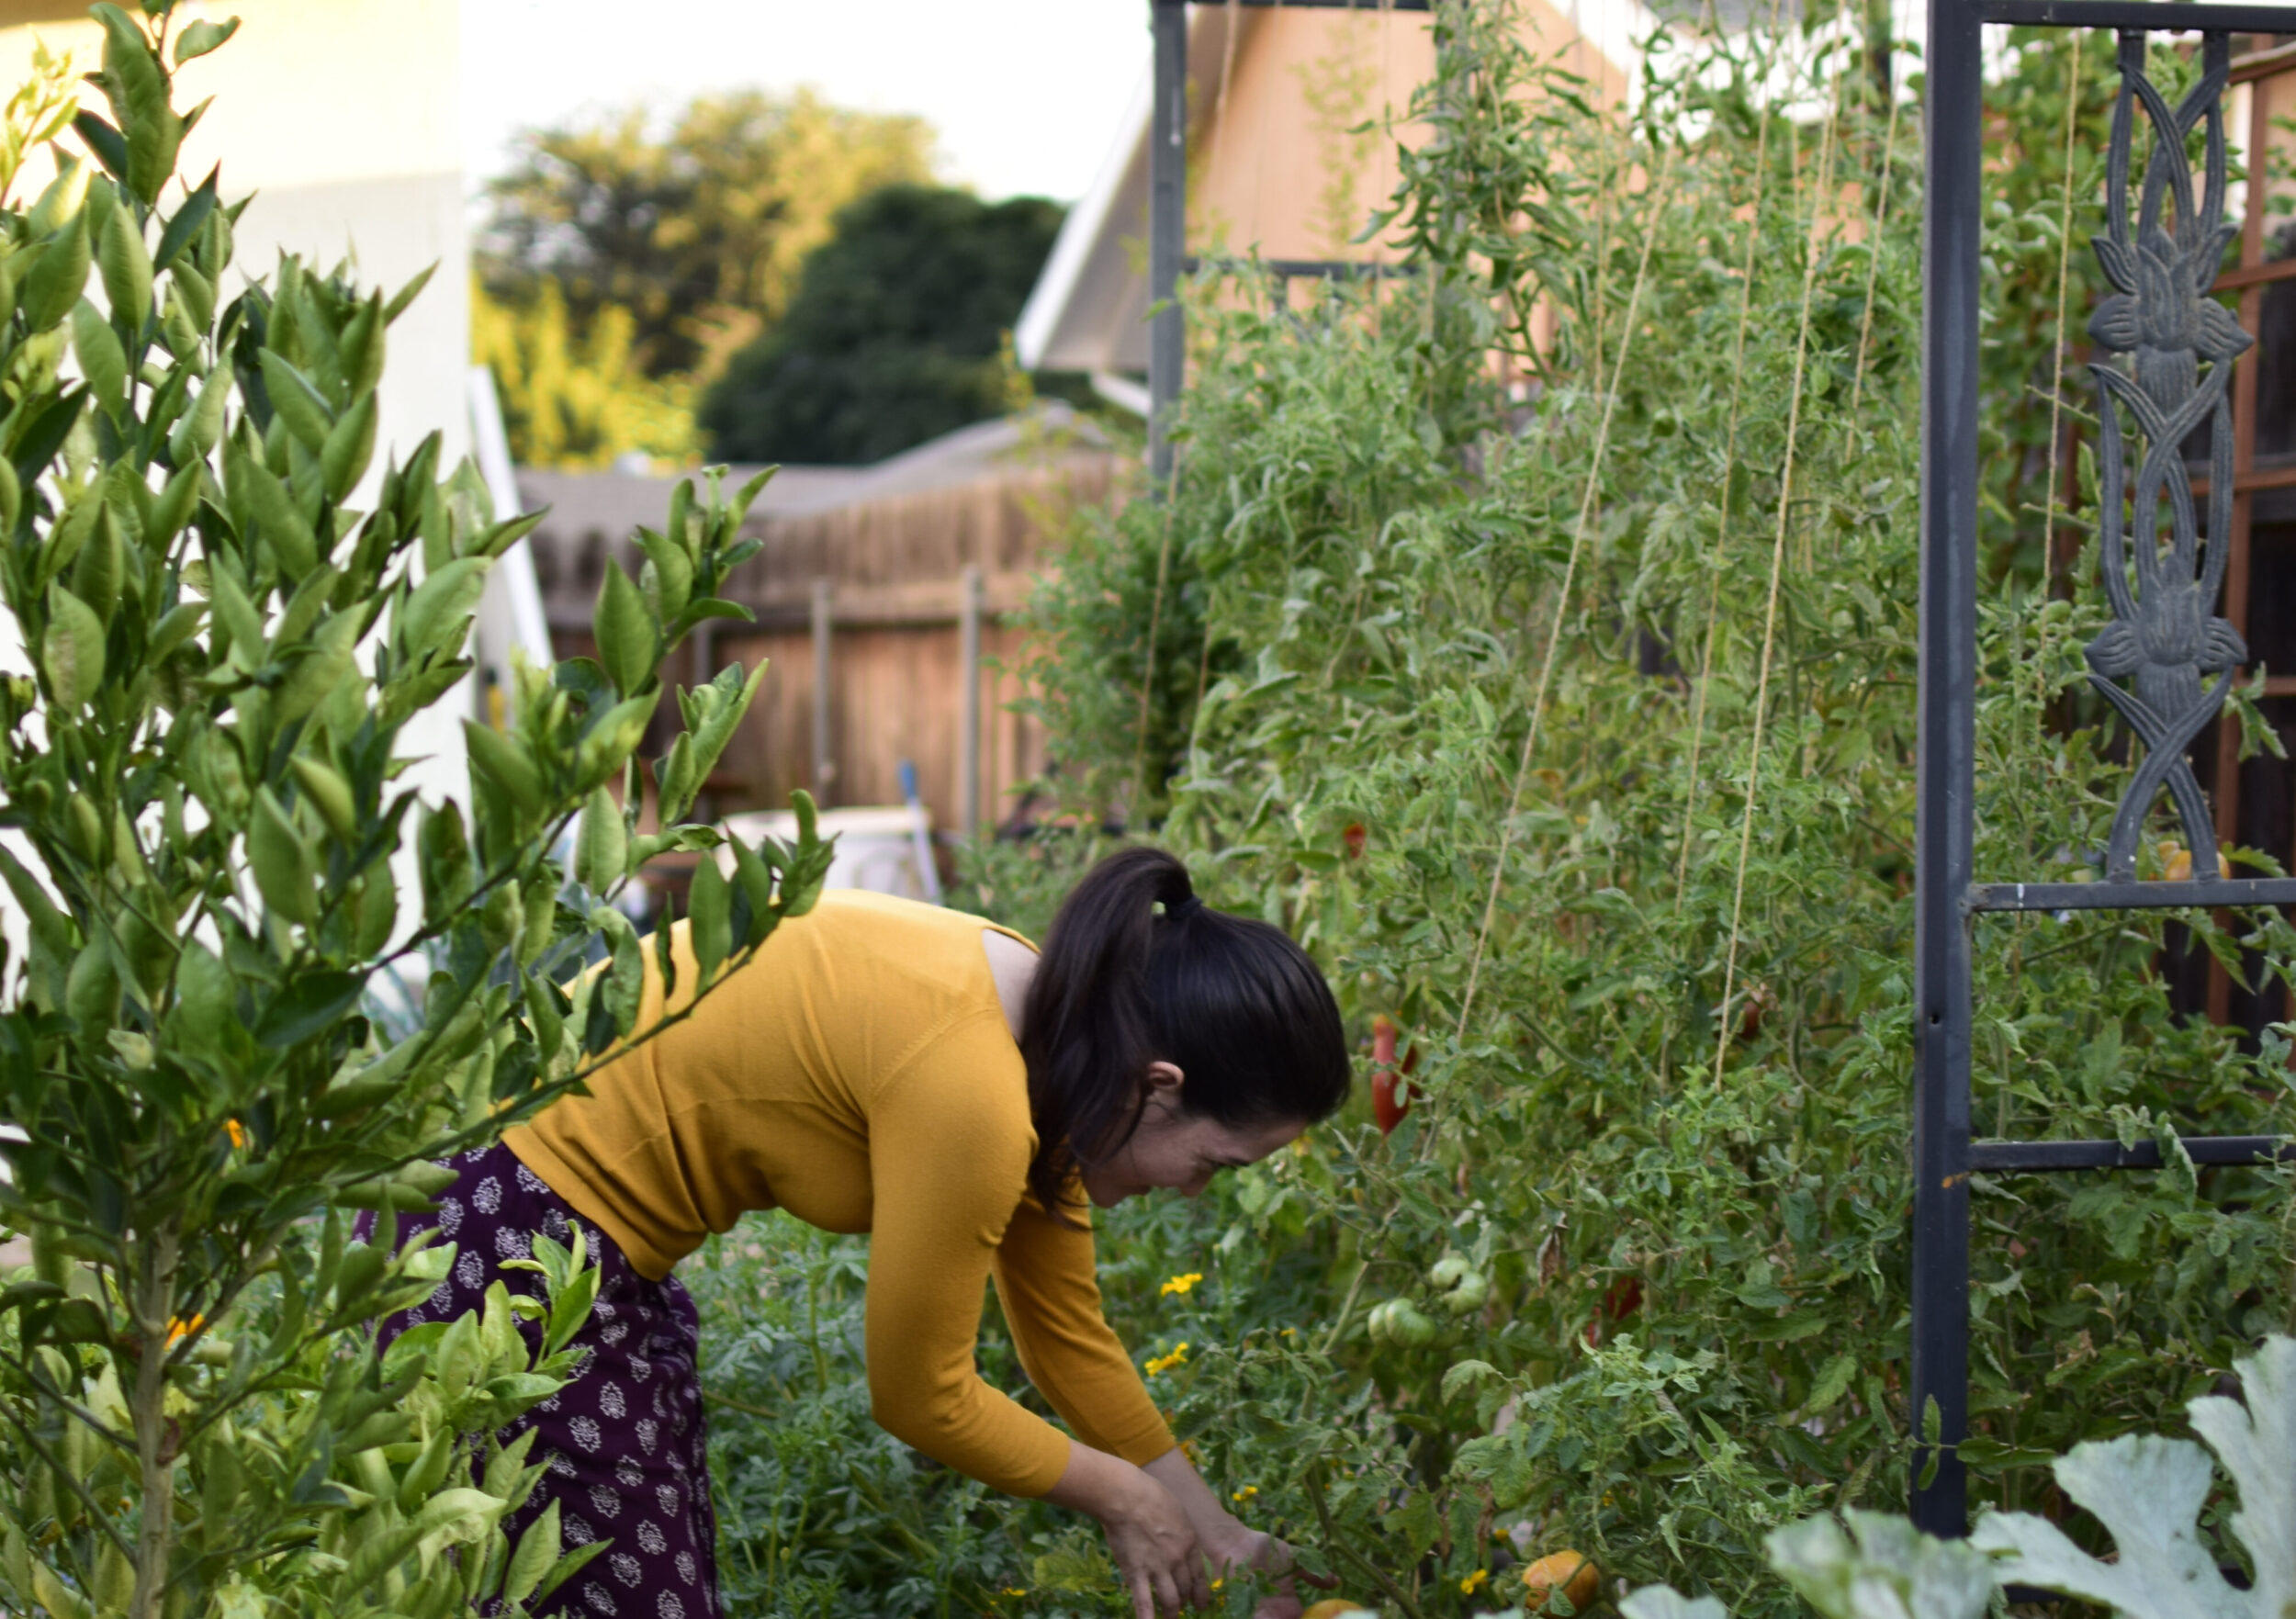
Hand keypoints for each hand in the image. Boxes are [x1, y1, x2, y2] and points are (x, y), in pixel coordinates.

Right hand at [1042, 1443, 1212, 1618]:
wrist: (1126, 1496)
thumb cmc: (1149, 1495)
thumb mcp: (1176, 1510)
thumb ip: (1179, 1529)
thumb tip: (1179, 1537)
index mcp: (1189, 1542)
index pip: (1200, 1575)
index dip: (1201, 1593)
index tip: (1201, 1603)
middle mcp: (1178, 1559)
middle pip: (1186, 1589)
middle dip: (1185, 1602)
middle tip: (1182, 1610)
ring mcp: (1158, 1568)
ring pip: (1171, 1600)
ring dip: (1171, 1613)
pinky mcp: (1137, 1573)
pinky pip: (1145, 1603)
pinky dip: (1148, 1618)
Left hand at [1201, 1524, 1337, 1617]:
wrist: (1234, 1543)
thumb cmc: (1266, 1550)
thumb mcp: (1295, 1561)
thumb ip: (1313, 1574)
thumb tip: (1336, 1582)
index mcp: (1288, 1605)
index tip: (1321, 1618)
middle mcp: (1273, 1614)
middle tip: (1293, 1617)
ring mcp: (1256, 1614)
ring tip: (1272, 1616)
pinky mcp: (1239, 1613)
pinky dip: (1249, 1618)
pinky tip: (1260, 1616)